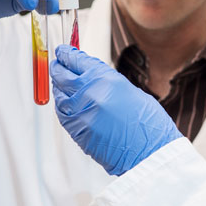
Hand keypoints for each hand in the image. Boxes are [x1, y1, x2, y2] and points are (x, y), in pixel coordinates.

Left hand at [51, 45, 182, 175]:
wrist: (148, 153)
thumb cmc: (148, 125)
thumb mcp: (131, 92)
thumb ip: (108, 84)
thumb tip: (93, 79)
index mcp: (106, 79)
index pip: (78, 61)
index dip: (68, 54)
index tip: (64, 52)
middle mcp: (89, 93)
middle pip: (63, 75)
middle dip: (59, 67)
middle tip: (57, 63)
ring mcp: (80, 112)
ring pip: (59, 94)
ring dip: (58, 87)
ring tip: (59, 82)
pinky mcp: (76, 130)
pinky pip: (61, 113)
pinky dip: (61, 105)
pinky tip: (63, 102)